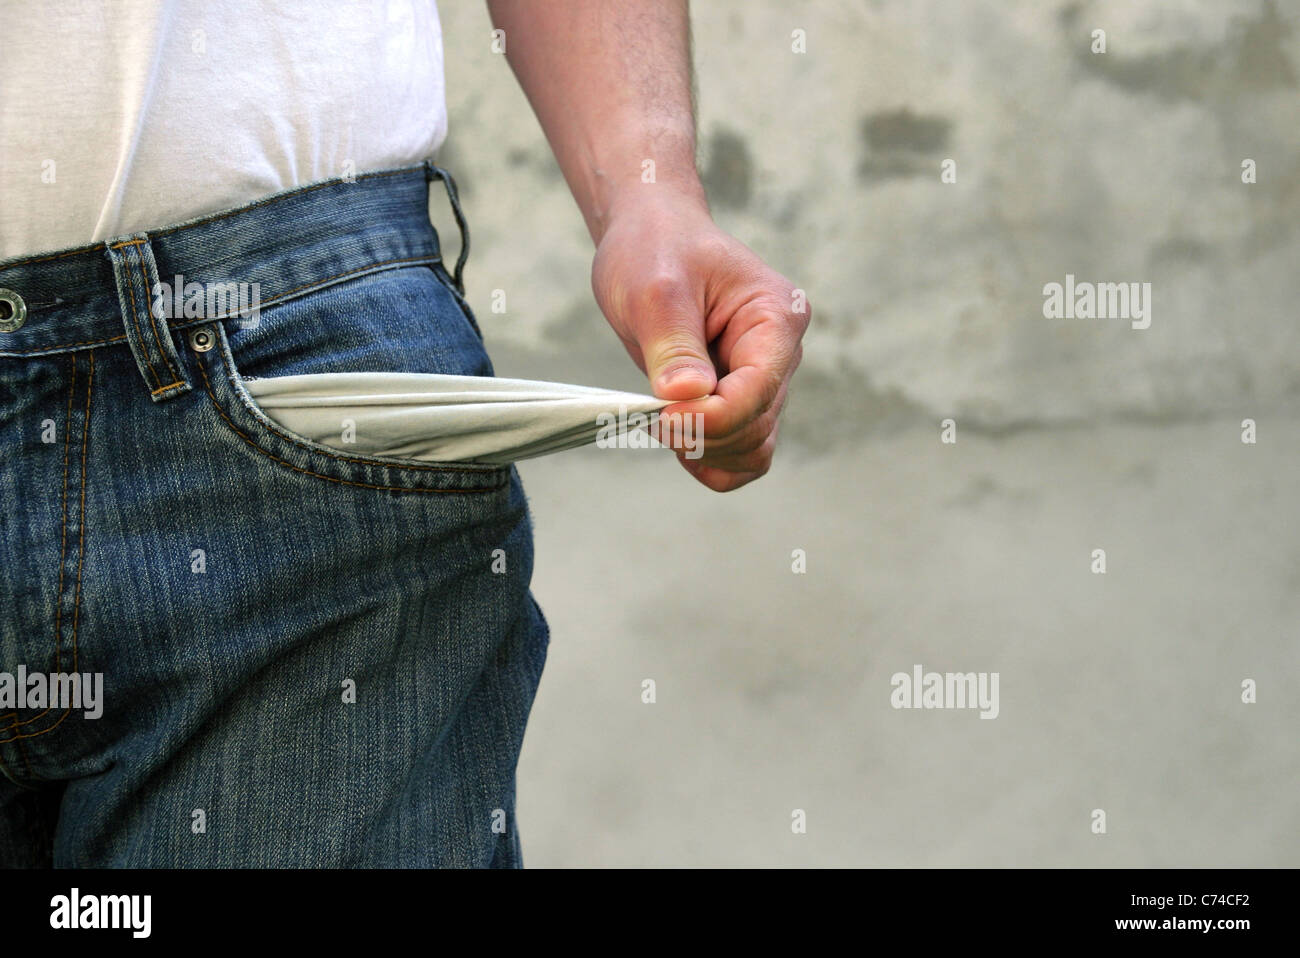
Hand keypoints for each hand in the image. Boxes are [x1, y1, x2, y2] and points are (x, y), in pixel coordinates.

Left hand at [591, 192, 809, 490]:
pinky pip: (742, 452)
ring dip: (707, 451)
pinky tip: (678, 440)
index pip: (757, 391)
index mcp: (776, 318)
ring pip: (754, 448)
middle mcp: (781, 353)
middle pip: (756, 426)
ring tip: (662, 422)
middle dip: (703, 433)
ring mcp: (764, 378)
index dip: (710, 418)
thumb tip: (688, 397)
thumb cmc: (657, 249)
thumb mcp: (656, 290)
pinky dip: (712, 460)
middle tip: (651, 413)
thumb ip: (674, 346)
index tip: (662, 416)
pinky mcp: (741, 397)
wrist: (652, 238)